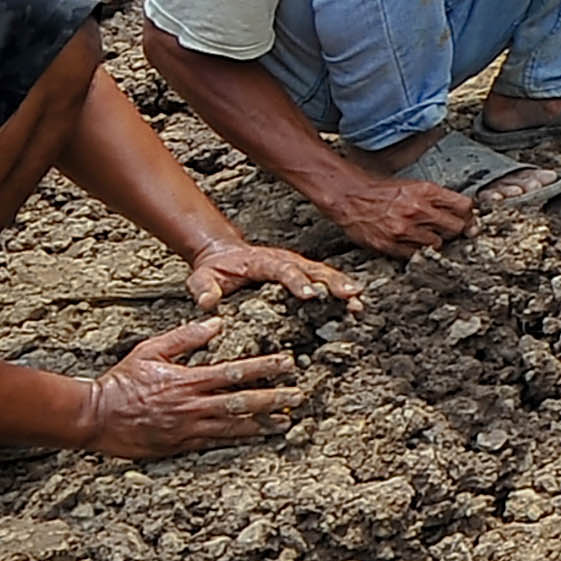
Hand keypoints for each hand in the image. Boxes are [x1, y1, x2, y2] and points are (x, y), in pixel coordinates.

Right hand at [76, 318, 303, 458]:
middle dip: (274, 399)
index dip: (264, 367)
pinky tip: (257, 438)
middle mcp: (192, 406)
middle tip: (299, 396)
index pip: (234, 371)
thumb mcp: (151, 351)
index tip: (287, 363)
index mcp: (187, 380)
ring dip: (263, 424)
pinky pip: (217, 443)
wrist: (94, 417)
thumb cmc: (122, 381)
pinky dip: (240, 440)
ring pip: (234, 427)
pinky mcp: (182, 445)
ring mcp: (188, 428)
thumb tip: (216, 324)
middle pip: (242, 402)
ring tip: (288, 422)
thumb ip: (185, 337)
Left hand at [186, 238, 359, 311]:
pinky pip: (325, 282)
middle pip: (313, 269)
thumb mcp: (201, 278)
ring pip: (324, 274)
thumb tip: (207, 302)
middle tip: (350, 295)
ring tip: (358, 302)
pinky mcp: (303, 275)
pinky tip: (356, 305)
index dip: (297, 281)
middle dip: (333, 282)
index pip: (283, 269)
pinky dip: (341, 291)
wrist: (223, 255)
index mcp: (263, 262)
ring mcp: (297, 267)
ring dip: (342, 287)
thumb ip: (203, 289)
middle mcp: (285, 261)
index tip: (309, 295)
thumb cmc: (215, 269)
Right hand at [324, 171, 476, 256]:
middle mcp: (417, 209)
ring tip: (425, 235)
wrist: (350, 197)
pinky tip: (411, 243)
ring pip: (438, 244)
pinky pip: (416, 255)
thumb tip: (464, 213)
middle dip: (456, 230)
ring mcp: (404, 229)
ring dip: (436, 242)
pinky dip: (417, 251)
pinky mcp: (390, 245)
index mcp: (425, 191)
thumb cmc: (382, 192)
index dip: (469, 215)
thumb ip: (437, 198)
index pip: (464, 206)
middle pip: (456, 227)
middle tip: (448, 230)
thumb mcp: (413, 186)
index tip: (468, 219)